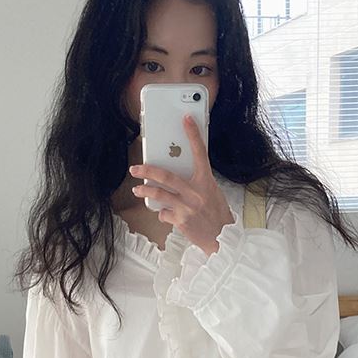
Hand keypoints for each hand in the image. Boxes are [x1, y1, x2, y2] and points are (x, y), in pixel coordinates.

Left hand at [128, 113, 232, 255]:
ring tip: (137, 190)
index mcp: (206, 181)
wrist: (222, 239)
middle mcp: (196, 192)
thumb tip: (178, 174)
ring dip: (145, 192)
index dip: (193, 135)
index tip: (186, 119)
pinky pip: (164, 213)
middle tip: (135, 168)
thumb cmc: (217, 214)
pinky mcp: (180, 221)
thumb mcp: (212, 193)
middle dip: (147, 171)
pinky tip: (168, 216)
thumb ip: (197, 182)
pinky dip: (164, 214)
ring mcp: (187, 207)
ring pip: (159, 195)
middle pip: (166, 176)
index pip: (200, 153)